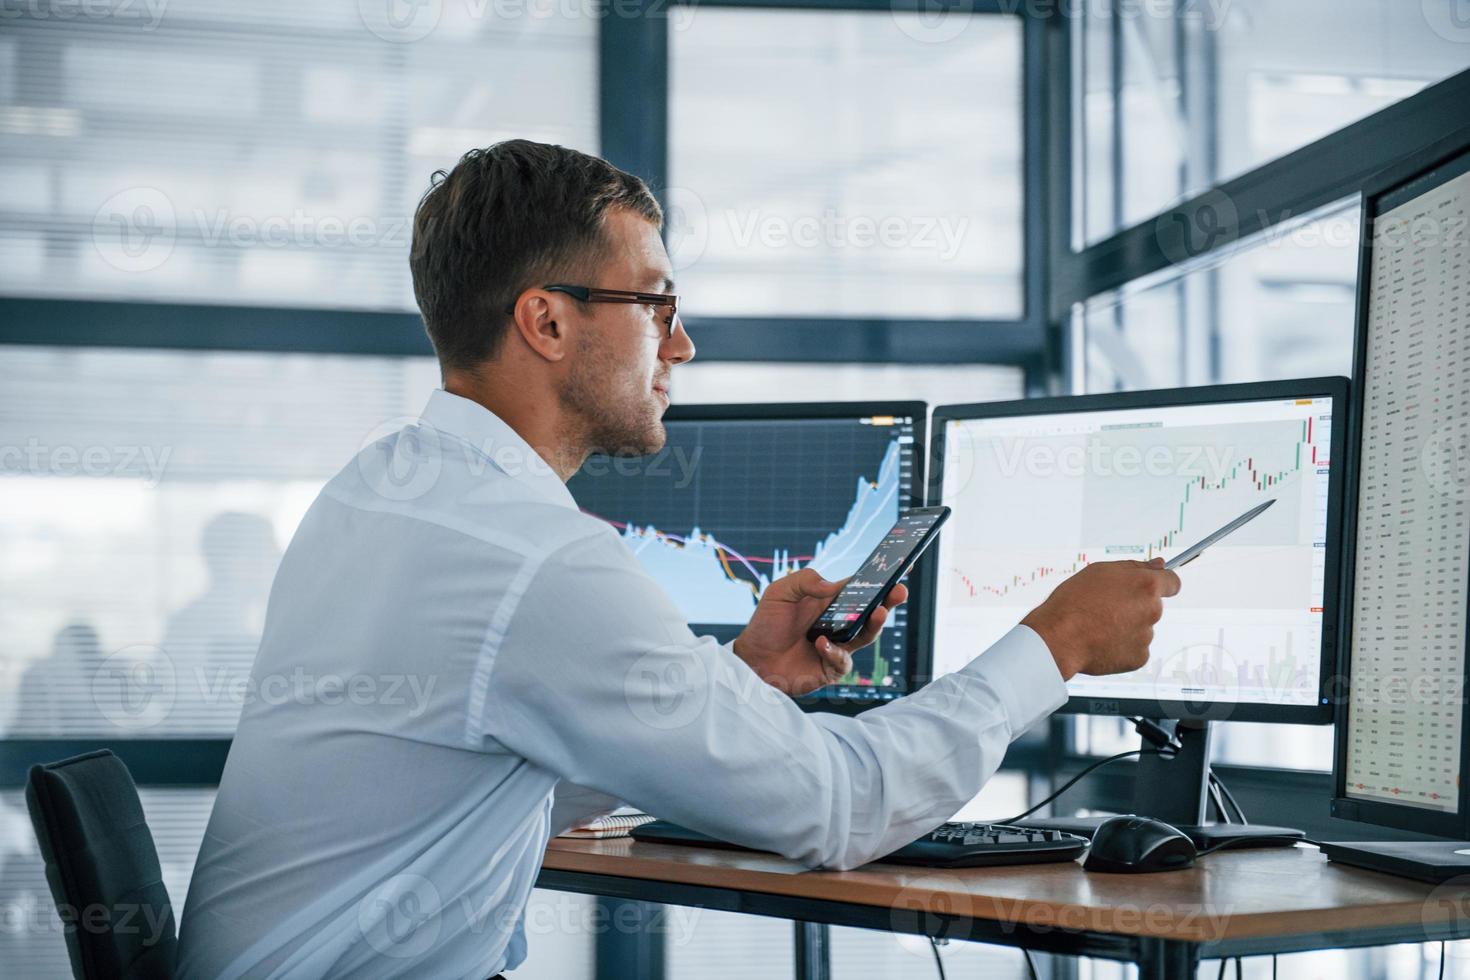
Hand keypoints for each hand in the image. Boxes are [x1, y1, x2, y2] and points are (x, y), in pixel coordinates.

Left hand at [733, 568, 907, 695]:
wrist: (751, 660)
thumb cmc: (766, 624)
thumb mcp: (780, 592)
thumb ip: (805, 581)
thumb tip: (832, 586)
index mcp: (831, 602)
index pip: (861, 588)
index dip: (881, 579)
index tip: (902, 566)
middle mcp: (840, 623)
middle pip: (872, 611)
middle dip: (889, 601)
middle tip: (900, 591)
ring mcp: (838, 646)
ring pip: (866, 636)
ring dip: (875, 624)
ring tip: (878, 612)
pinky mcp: (831, 669)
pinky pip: (842, 660)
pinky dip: (833, 651)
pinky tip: (821, 643)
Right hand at [1020, 558, 1180, 679]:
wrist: (1058, 638)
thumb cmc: (1074, 602)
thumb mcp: (1099, 571)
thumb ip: (1134, 567)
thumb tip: (1159, 564)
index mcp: (1146, 586)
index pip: (1172, 582)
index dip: (1161, 583)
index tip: (1152, 587)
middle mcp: (1152, 611)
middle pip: (1152, 606)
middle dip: (1135, 606)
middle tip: (1106, 607)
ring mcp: (1146, 636)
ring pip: (1142, 628)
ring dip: (1126, 626)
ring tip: (1098, 626)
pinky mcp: (1139, 658)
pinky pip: (1134, 648)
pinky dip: (1121, 646)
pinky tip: (1101, 642)